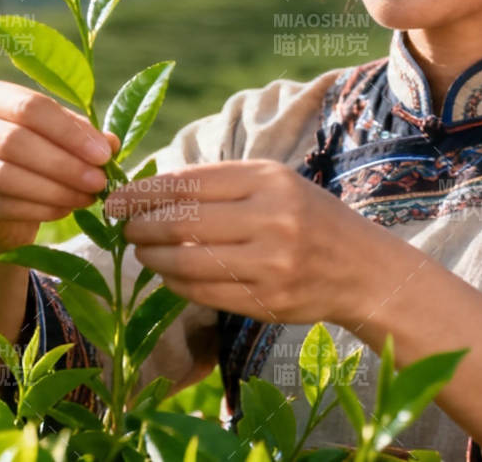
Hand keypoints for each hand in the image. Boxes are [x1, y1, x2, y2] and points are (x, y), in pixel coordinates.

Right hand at [0, 80, 119, 255]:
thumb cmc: (32, 160)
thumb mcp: (57, 139)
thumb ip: (81, 135)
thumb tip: (110, 143)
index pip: (30, 107)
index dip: (69, 132)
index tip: (103, 154)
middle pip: (16, 140)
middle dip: (64, 163)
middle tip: (99, 180)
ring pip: (7, 176)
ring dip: (56, 189)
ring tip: (87, 197)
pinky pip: (3, 206)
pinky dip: (41, 209)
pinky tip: (66, 210)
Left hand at [102, 158, 389, 327]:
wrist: (364, 270)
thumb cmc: (309, 218)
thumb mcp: (275, 184)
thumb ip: (221, 184)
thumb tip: (150, 189)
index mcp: (269, 180)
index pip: (189, 182)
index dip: (144, 191)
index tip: (117, 198)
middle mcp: (272, 219)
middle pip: (182, 223)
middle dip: (141, 225)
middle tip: (124, 227)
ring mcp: (271, 264)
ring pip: (188, 262)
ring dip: (153, 257)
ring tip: (142, 250)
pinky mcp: (268, 301)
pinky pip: (203, 293)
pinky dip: (175, 283)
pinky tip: (167, 274)